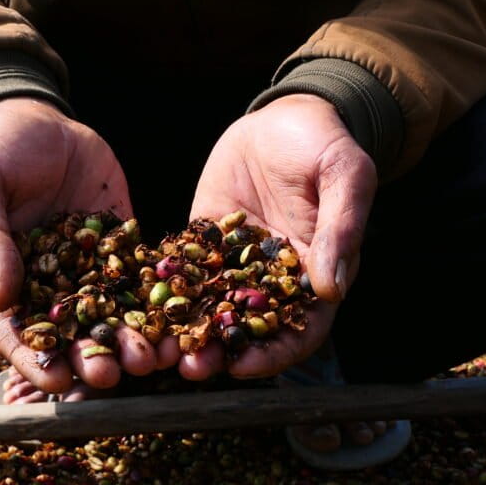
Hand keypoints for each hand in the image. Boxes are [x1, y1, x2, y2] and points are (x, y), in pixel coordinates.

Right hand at [0, 98, 155, 393]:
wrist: (42, 124)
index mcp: (5, 282)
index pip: (16, 334)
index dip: (35, 362)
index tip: (57, 383)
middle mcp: (51, 287)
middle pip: (72, 336)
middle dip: (93, 360)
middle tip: (115, 377)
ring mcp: (91, 270)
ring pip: (113, 315)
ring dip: (132, 340)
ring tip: (153, 357)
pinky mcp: (123, 248)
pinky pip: (143, 278)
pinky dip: (161, 300)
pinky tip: (182, 317)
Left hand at [187, 94, 376, 378]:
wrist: (285, 115)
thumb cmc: (325, 145)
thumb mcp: (344, 177)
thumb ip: (340, 229)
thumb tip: (332, 288)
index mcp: (315, 273)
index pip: (299, 329)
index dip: (274, 353)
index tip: (244, 366)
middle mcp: (272, 277)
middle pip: (248, 328)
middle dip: (221, 352)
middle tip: (191, 368)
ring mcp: (235, 260)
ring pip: (212, 305)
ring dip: (189, 330)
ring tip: (162, 349)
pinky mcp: (204, 239)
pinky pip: (185, 268)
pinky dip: (166, 288)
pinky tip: (141, 303)